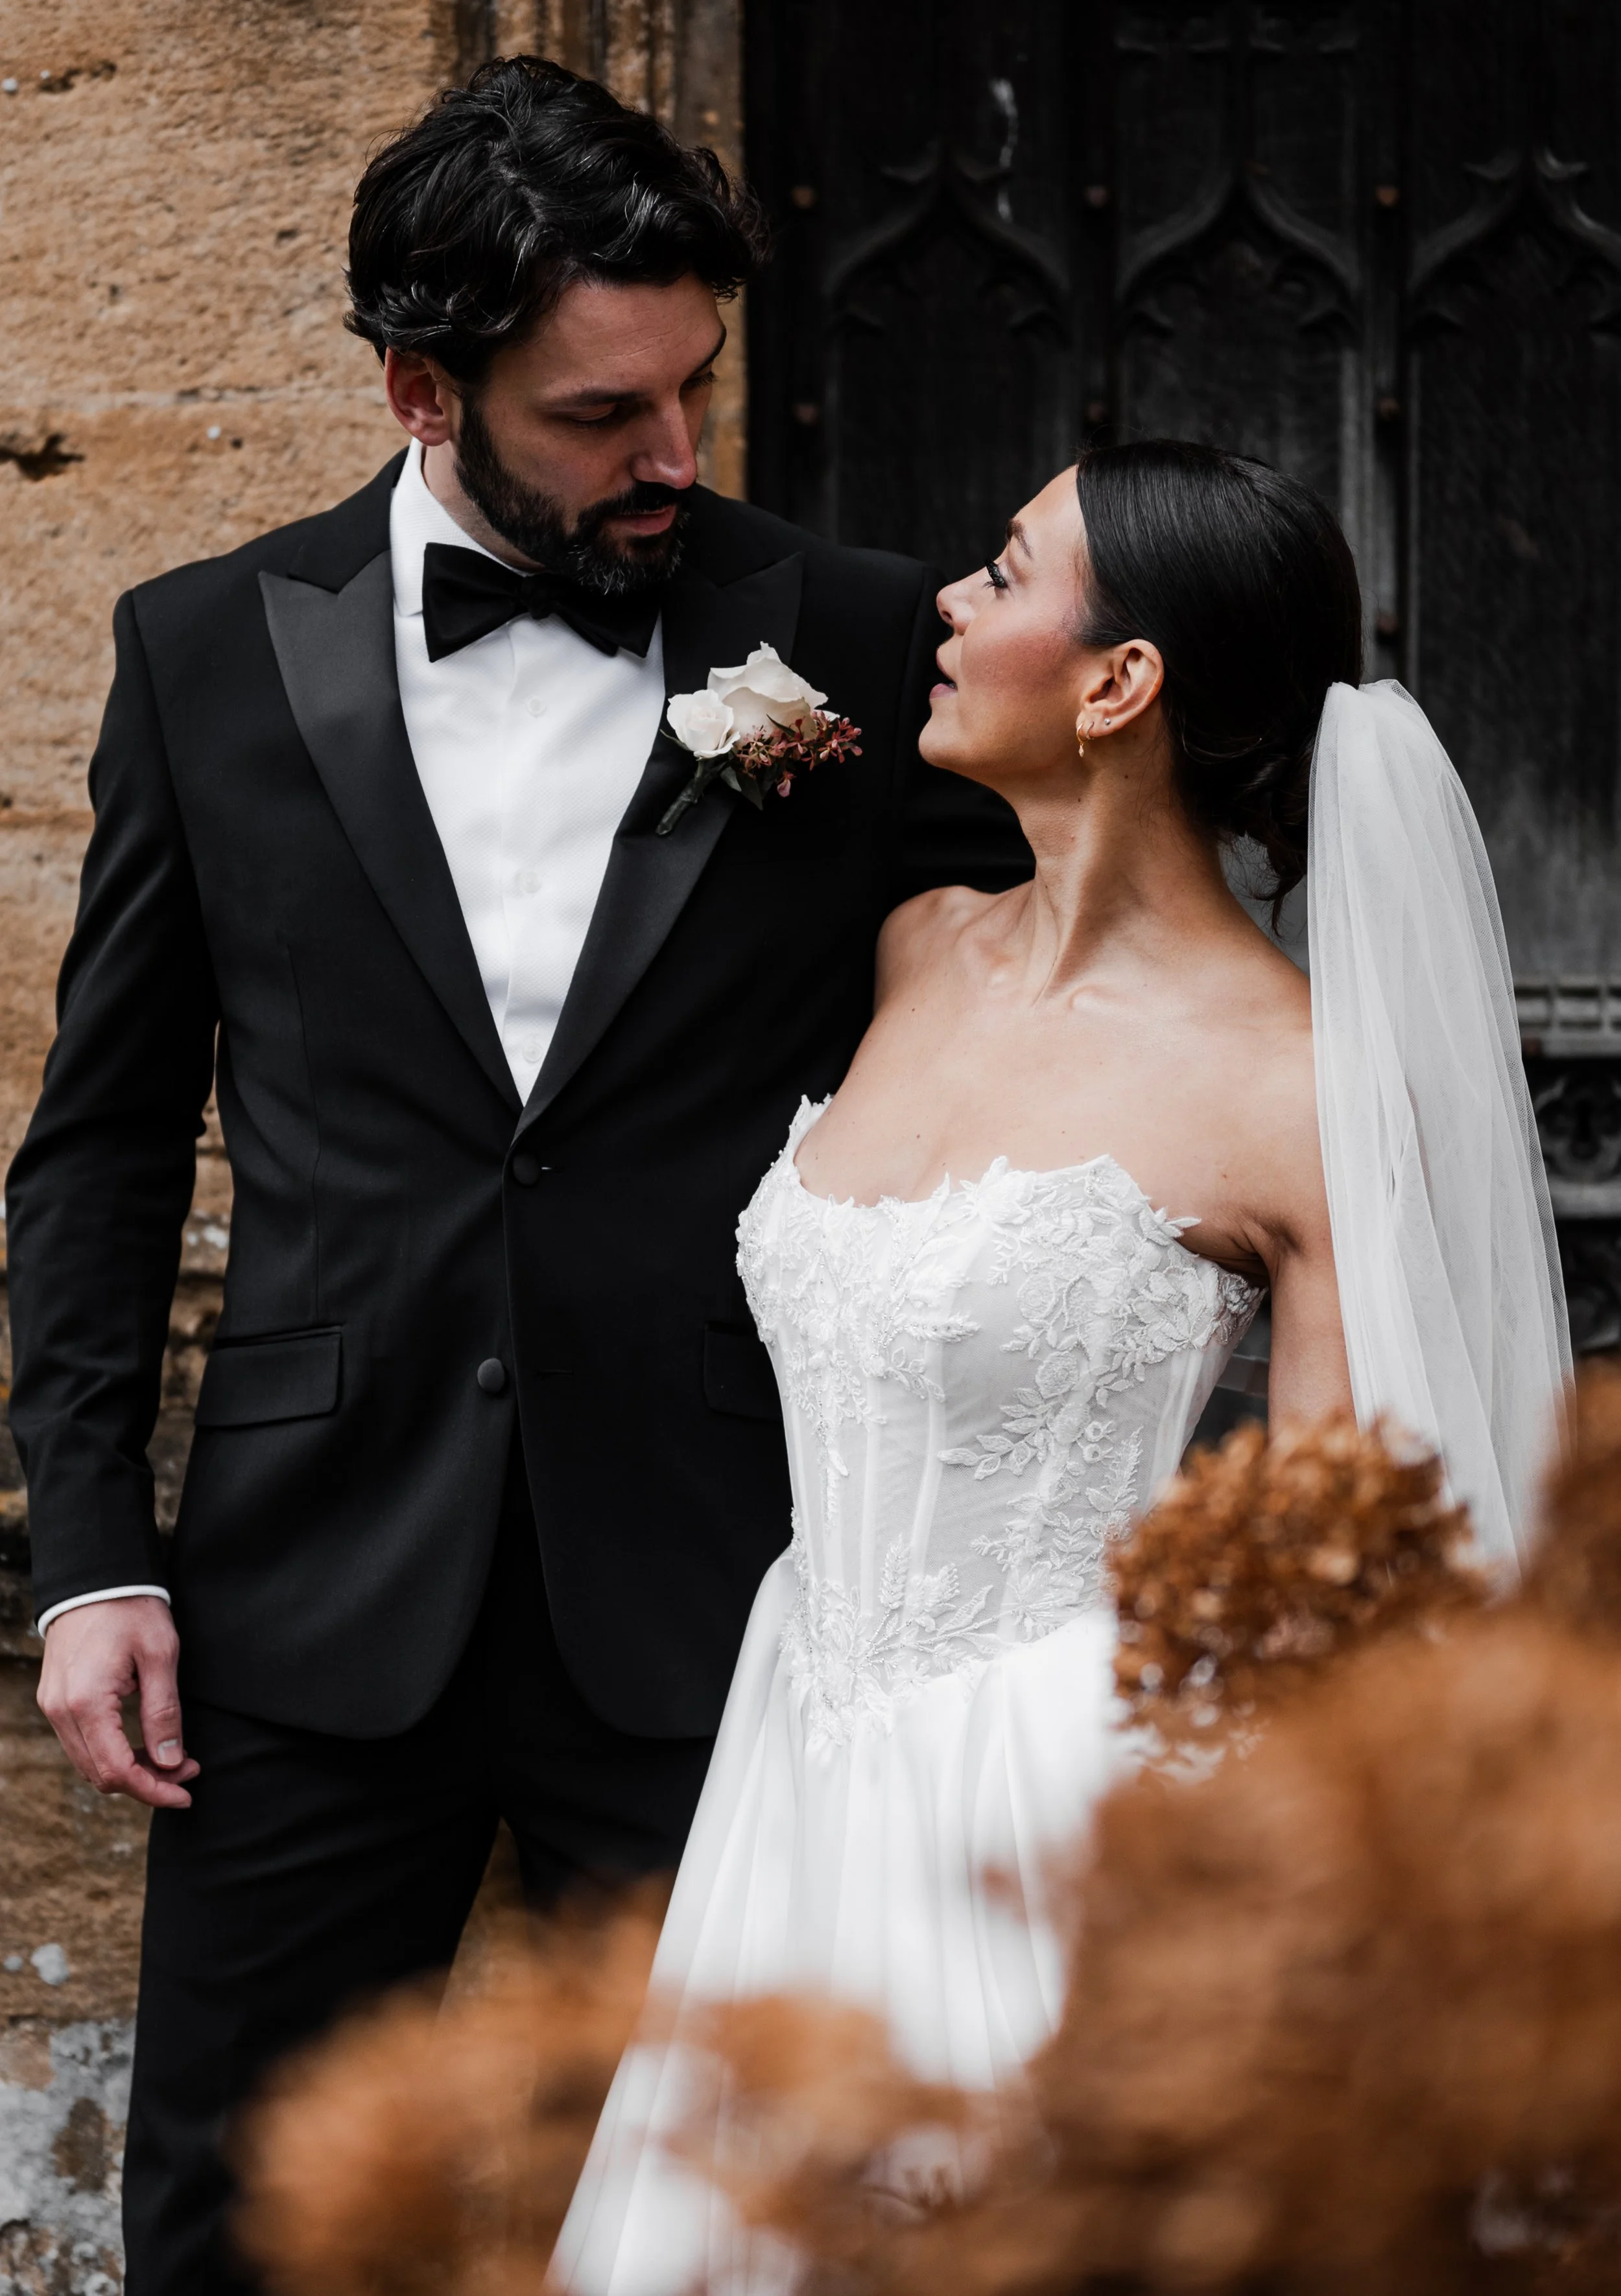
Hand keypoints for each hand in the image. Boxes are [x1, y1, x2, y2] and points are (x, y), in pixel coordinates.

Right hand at [37, 1596, 199, 1809]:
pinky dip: (112, 1752)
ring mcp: (53, 1706)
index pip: (117, 1771)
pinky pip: (82, 1742)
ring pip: (89, 1762)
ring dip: (130, 1769)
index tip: (186, 1793)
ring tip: (173, 1759)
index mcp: (85, 1703)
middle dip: (146, 1782)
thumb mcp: (160, 1655)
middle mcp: (60, 1711)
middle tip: (188, 1771)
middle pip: (100, 1774)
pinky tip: (143, 1743)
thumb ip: (164, 1712)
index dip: (152, 1790)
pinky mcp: (56, 1698)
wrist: (95, 1575)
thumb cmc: (131, 1608)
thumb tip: (170, 1762)